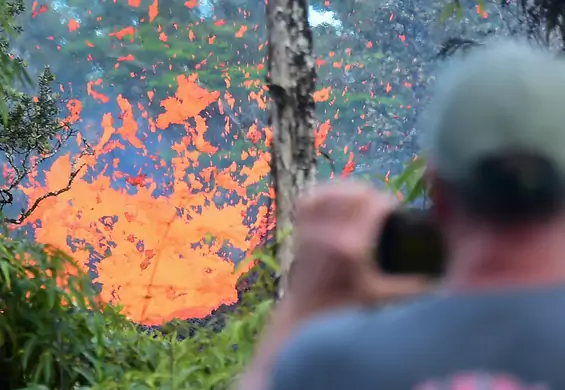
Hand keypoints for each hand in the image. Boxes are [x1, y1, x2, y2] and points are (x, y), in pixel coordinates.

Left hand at [285, 180, 431, 318]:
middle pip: (357, 193)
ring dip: (352, 192)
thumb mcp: (384, 295)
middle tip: (382, 211)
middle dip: (374, 196)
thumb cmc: (349, 304)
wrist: (310, 310)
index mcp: (351, 246)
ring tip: (364, 203)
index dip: (389, 203)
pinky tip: (339, 198)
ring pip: (334, 190)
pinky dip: (327, 193)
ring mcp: (311, 227)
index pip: (375, 204)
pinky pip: (313, 197)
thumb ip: (414, 285)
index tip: (396, 214)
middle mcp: (328, 232)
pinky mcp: (300, 225)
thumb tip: (444, 275)